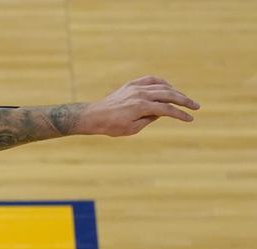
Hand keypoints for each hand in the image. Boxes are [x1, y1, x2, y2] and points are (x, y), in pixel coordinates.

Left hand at [81, 76, 199, 136]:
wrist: (93, 116)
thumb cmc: (111, 126)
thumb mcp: (132, 129)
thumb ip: (149, 119)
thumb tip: (162, 112)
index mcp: (141, 107)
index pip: (167, 109)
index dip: (180, 114)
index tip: (190, 119)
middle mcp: (140, 94)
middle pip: (169, 94)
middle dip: (184, 100)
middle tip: (196, 106)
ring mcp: (136, 87)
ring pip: (162, 86)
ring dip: (175, 91)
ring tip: (183, 99)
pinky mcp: (131, 84)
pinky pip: (151, 79)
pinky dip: (162, 82)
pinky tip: (168, 87)